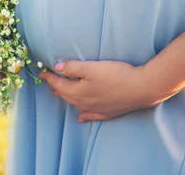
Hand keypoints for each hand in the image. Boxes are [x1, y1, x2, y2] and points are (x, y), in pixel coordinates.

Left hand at [39, 60, 168, 121]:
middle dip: (56, 87)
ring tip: (59, 94)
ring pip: (76, 104)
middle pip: (66, 95)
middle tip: (50, 80)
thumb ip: (73, 68)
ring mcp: (97, 110)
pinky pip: (91, 115)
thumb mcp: (92, 67)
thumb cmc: (116, 75)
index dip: (50, 77)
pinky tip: (80, 117)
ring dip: (67, 98)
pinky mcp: (108, 112)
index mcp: (78, 92)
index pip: (59, 84)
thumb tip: (57, 68)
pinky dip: (84, 115)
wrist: (142, 88)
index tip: (42, 71)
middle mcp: (85, 103)